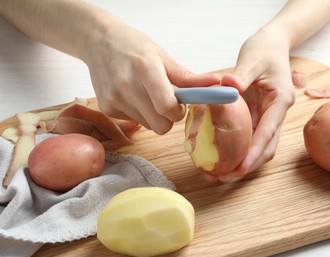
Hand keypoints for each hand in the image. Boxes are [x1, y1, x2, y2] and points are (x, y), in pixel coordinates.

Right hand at [84, 24, 220, 134]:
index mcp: (145, 70)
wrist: (98, 42)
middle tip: (167, 103)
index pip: (167, 107)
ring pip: (148, 125)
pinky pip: (134, 121)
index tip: (180, 105)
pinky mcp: (106, 108)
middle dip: (168, 119)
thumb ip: (188, 77)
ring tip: (147, 94)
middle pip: (160, 125)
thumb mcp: (163, 56)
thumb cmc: (134, 47)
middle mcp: (126, 87)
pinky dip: (139, 113)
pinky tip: (132, 95)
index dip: (178, 112)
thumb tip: (216, 83)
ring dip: (153, 115)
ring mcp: (114, 99)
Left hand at [207, 27, 295, 182]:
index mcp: (280, 100)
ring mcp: (267, 117)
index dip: (255, 151)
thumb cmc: (264, 50)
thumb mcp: (252, 58)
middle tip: (224, 178)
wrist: (272, 45)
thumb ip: (241, 74)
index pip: (269, 131)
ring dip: (242, 163)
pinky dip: (236, 151)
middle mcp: (276, 113)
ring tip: (218, 175)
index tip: (241, 167)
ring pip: (258, 147)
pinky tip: (219, 158)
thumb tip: (227, 87)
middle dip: (248, 165)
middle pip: (266, 147)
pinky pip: (248, 138)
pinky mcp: (257, 117)